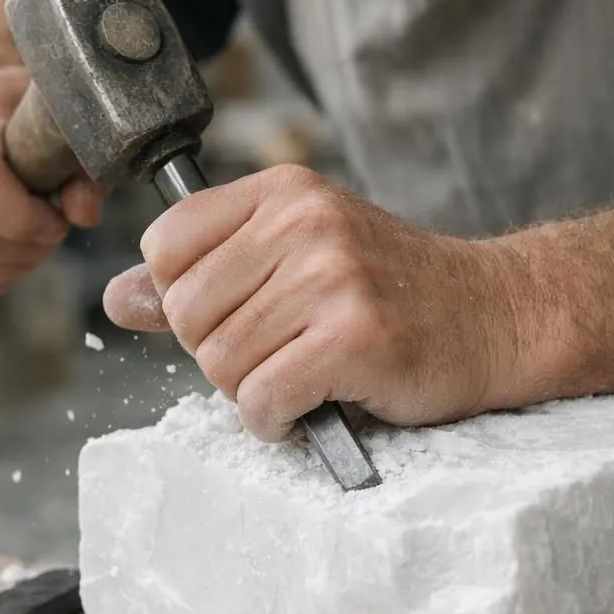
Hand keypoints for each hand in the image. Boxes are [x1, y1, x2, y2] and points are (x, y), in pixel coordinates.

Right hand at [0, 66, 105, 297]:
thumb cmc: (17, 116)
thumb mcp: (57, 127)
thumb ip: (80, 168)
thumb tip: (84, 214)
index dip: (24, 218)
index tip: (54, 219)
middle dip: (26, 249)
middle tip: (48, 233)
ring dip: (9, 268)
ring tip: (27, 243)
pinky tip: (0, 255)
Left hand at [103, 165, 526, 440]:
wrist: (497, 318)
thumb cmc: (390, 293)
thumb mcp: (294, 260)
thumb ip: (205, 274)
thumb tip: (116, 298)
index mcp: (282, 192)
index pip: (165, 244)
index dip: (185, 296)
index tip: (238, 311)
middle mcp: (304, 223)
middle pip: (185, 313)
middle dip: (219, 351)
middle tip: (279, 352)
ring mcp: (330, 279)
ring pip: (219, 363)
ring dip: (253, 391)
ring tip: (303, 376)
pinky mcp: (352, 339)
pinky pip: (259, 401)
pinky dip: (276, 421)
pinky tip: (312, 405)